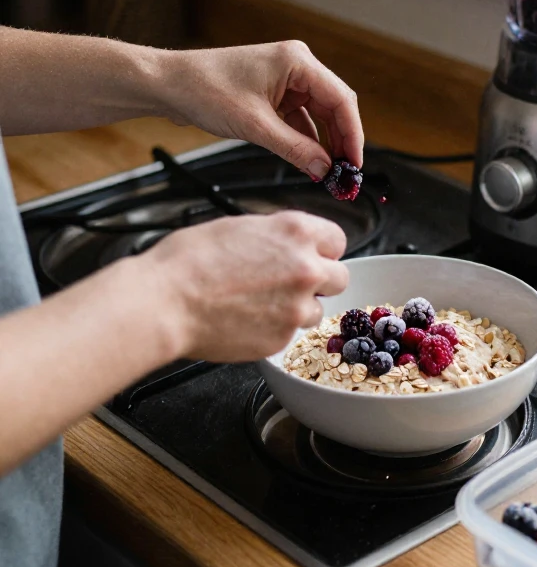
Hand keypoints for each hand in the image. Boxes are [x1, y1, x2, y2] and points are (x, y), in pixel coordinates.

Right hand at [144, 210, 347, 361]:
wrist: (166, 302)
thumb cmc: (189, 261)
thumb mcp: (239, 227)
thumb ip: (276, 236)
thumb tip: (287, 244)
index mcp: (296, 232)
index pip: (337, 240)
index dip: (322, 250)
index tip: (312, 256)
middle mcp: (306, 268)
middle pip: (339, 277)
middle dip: (319, 281)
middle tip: (290, 284)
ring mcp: (296, 307)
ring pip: (317, 310)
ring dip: (296, 309)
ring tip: (259, 304)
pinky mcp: (282, 338)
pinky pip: (291, 334)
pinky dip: (275, 330)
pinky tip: (247, 320)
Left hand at [158, 42, 362, 181]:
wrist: (168, 85)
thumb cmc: (204, 89)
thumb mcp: (255, 126)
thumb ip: (294, 149)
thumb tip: (324, 169)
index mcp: (297, 61)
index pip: (341, 100)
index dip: (353, 135)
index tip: (355, 164)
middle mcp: (296, 66)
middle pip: (334, 107)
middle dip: (341, 142)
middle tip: (345, 174)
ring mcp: (285, 80)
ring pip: (318, 115)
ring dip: (323, 144)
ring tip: (328, 173)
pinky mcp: (273, 94)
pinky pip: (299, 119)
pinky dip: (305, 140)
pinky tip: (308, 161)